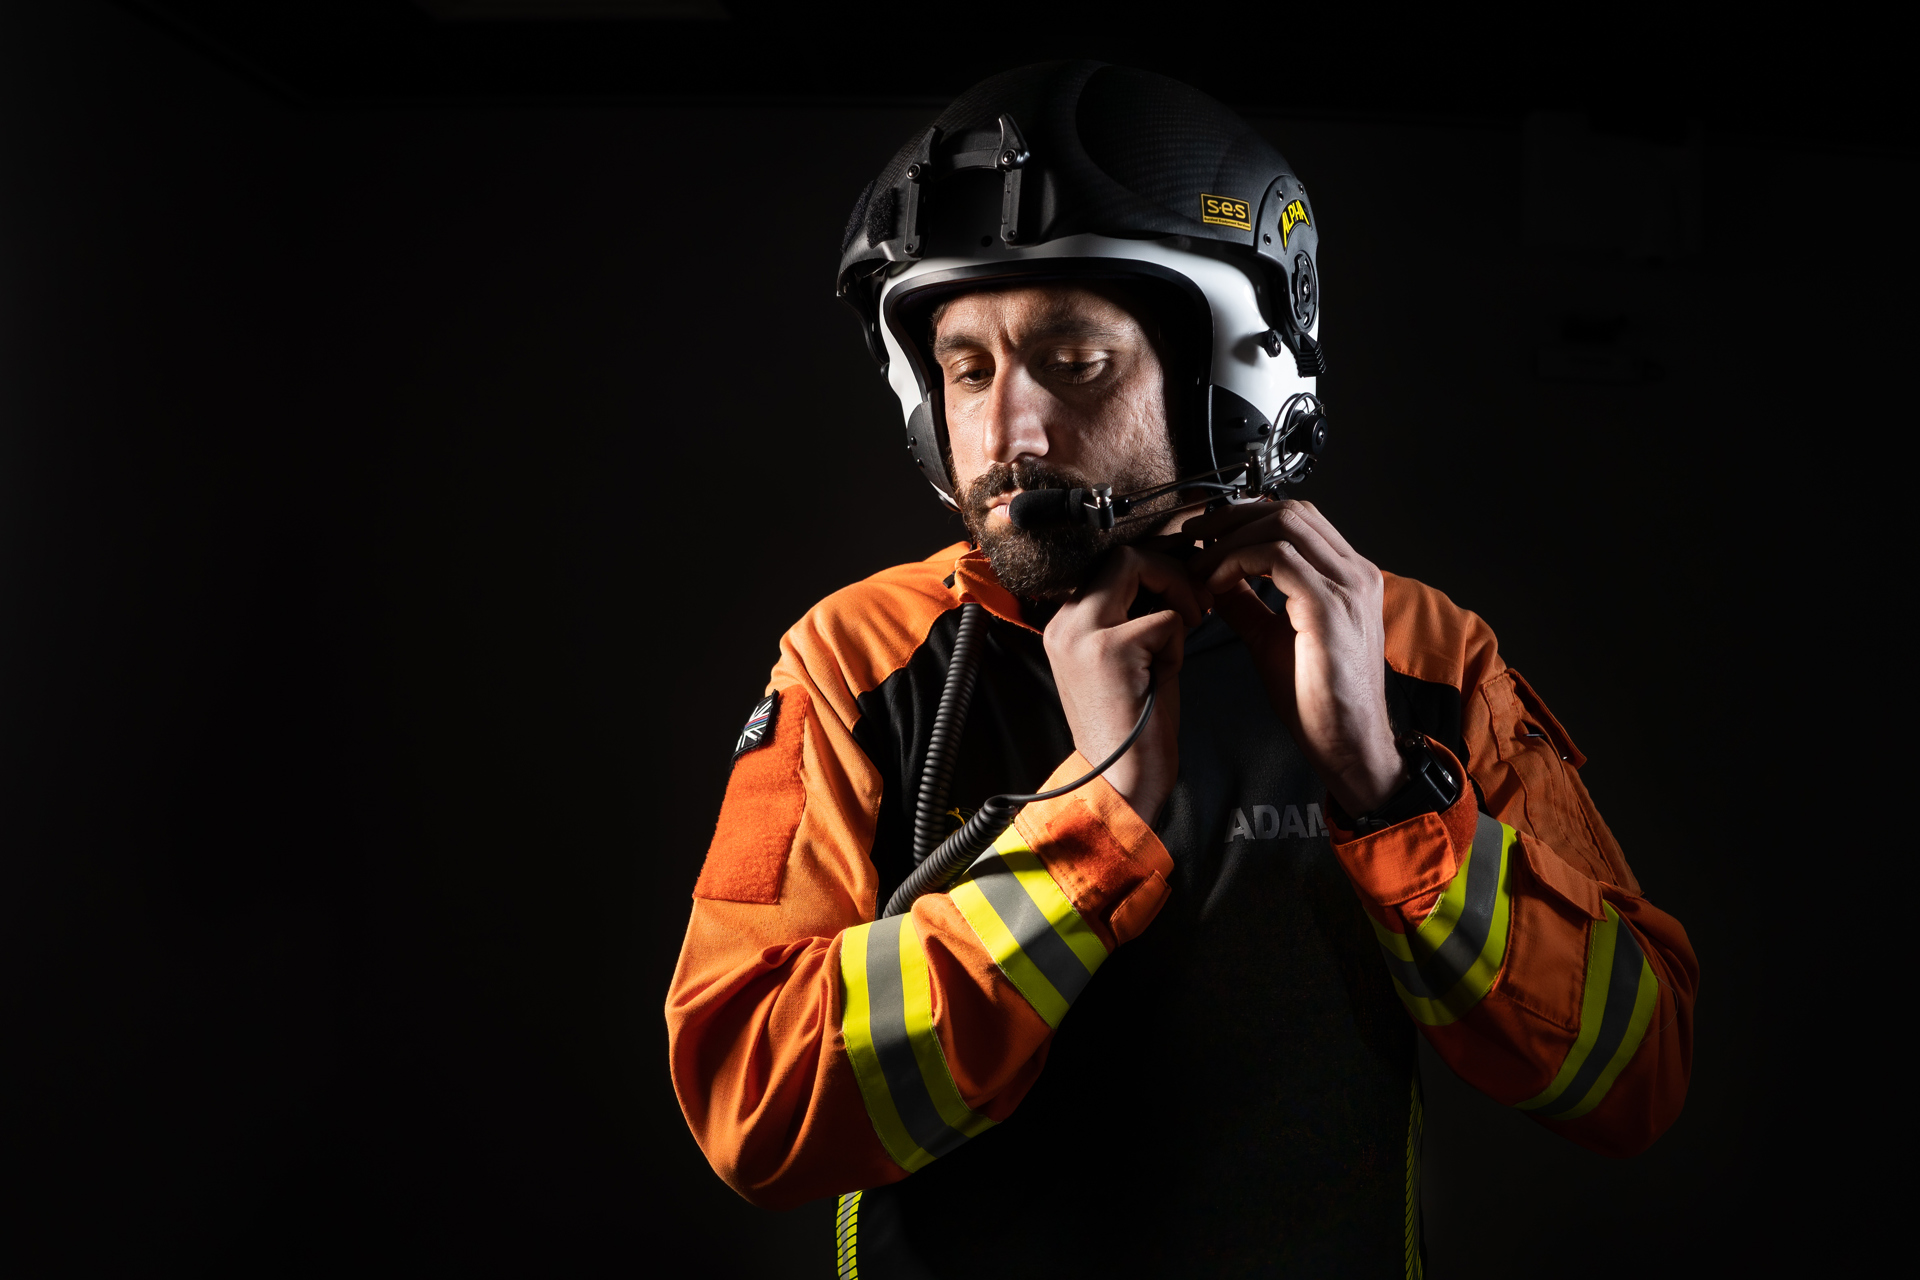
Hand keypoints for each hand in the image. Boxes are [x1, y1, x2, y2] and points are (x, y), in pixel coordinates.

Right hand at [1043, 547, 1205, 824]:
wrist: (1121, 784)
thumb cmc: (1135, 728)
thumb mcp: (1129, 660)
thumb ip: (1135, 615)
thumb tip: (1170, 571)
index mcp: (1066, 625)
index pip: (1110, 563)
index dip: (1156, 566)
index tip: (1184, 589)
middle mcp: (1066, 623)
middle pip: (1122, 554)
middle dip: (1171, 569)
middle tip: (1197, 602)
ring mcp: (1083, 634)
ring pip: (1137, 565)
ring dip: (1177, 592)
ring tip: (1189, 626)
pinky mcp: (1109, 651)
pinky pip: (1164, 617)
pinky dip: (1178, 641)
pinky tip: (1170, 671)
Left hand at [1184, 500, 1405, 815]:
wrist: (1349, 745)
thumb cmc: (1319, 702)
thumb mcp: (1271, 638)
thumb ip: (1247, 603)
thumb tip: (1215, 577)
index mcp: (1347, 577)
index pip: (1297, 519)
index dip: (1246, 516)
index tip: (1206, 535)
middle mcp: (1355, 574)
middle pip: (1289, 511)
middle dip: (1232, 517)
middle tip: (1193, 538)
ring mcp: (1347, 587)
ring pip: (1283, 525)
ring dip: (1229, 539)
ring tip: (1199, 564)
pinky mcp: (1330, 607)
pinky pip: (1277, 558)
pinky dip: (1237, 562)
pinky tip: (1215, 584)